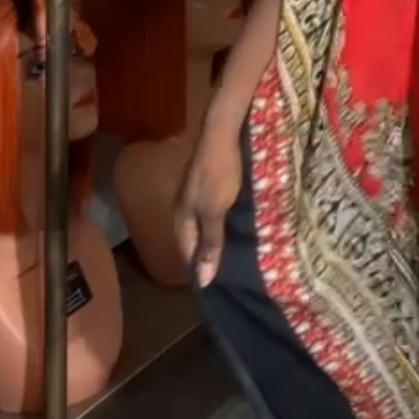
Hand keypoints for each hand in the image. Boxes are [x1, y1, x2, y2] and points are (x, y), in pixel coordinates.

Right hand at [173, 116, 242, 289]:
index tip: (219, 287)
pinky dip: (223, 222)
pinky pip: (212, 211)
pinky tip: (236, 226)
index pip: (186, 253)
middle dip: (207, 256)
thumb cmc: (219, 173)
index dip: (200, 269)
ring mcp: (195, 193)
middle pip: (193, 240)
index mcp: (181, 217)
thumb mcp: (214, 211)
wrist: (222, 131)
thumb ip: (209, 243)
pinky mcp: (209, 183)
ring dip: (216, 239)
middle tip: (231, 273)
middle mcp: (184, 207)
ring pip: (203, 225)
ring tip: (237, 254)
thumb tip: (201, 281)